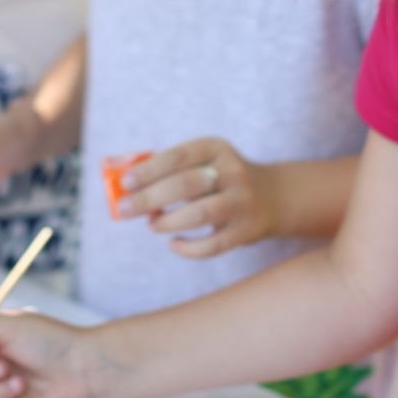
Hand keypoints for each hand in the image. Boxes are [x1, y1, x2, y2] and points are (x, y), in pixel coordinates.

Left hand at [114, 136, 276, 258]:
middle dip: (149, 198)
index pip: (178, 156)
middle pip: (185, 185)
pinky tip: (173, 243)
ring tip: (151, 225)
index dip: (149, 170)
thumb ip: (170, 170)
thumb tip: (127, 187)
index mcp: (216, 148)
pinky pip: (212, 245)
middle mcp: (232, 172)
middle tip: (124, 209)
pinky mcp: (246, 230)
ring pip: (200, 214)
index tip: (126, 183)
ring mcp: (242, 201)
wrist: (272, 196)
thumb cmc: (219, 179)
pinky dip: (188, 248)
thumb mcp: (203, 161)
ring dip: (168, 222)